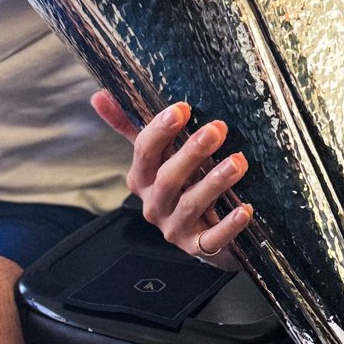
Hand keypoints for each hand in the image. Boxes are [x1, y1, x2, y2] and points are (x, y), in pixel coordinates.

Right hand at [92, 91, 252, 269]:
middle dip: (191, 152)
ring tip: (238, 162)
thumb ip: (131, 125)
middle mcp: (154, 204)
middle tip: (217, 129)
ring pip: (191, 204)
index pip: (144, 151)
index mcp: (142, 178)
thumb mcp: (157, 154)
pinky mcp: (197, 247)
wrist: (201, 229)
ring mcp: (174, 228)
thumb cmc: (181, 182)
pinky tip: (245, 209)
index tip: (182, 108)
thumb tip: (98, 95)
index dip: (161, 129)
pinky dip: (229, 224)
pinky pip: (212, 238)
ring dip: (214, 182)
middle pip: (168, 178)